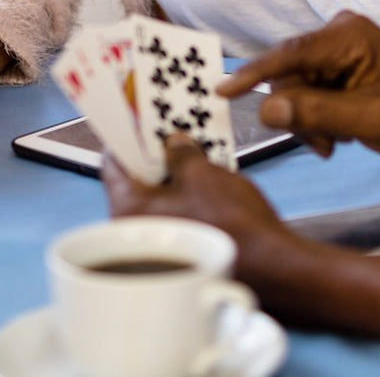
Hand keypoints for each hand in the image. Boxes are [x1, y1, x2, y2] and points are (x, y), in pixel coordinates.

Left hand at [104, 132, 283, 237]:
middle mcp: (134, 232)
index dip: (125, 136)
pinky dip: (182, 194)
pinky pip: (171, 213)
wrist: (266, 262)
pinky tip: (203, 178)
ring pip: (155, 198)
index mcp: (129, 211)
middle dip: (153, 155)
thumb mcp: (203, 172)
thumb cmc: (231, 222)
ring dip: (171, 174)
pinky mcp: (178, 250)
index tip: (135, 118)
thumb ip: (181, 152)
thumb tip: (174, 143)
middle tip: (169, 130)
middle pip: (134, 182)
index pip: (113, 165)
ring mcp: (156, 244)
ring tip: (192, 149)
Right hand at [217, 12, 379, 163]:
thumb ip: (316, 113)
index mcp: (350, 36)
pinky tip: (339, 134)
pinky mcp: (338, 63)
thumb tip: (267, 107)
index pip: (290, 53)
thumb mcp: (367, 122)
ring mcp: (339, 47)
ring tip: (337, 143)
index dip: (254, 73)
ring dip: (309, 120)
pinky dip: (316, 116)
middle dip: (299, 113)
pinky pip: (308, 90)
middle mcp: (340, 32)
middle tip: (325, 146)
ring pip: (295, 87)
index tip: (222, 92)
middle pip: (289, 74)